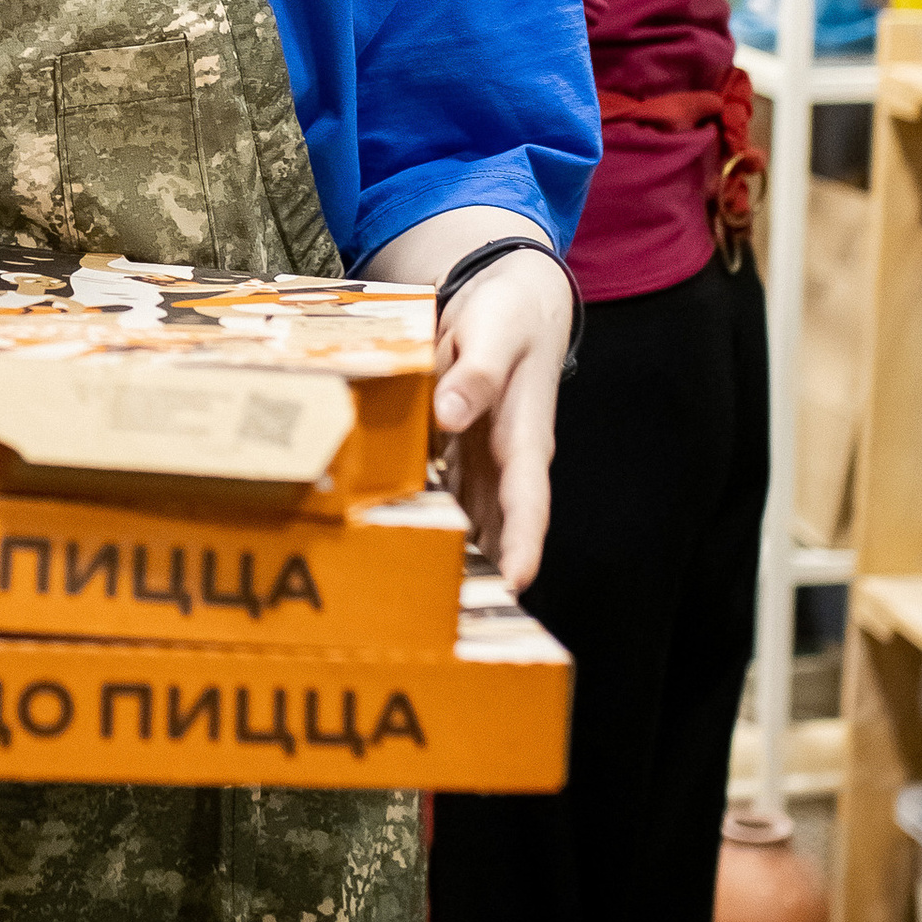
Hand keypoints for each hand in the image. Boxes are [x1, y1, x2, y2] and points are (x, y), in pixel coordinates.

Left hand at [431, 253, 571, 594]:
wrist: (512, 300)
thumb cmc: (511, 315)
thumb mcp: (495, 332)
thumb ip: (475, 374)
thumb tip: (449, 415)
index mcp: (524, 439)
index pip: (529, 504)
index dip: (523, 545)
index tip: (515, 584)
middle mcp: (505, 462)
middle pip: (497, 530)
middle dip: (481, 575)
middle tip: (454, 621)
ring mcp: (480, 462)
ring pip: (469, 522)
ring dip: (451, 558)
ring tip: (419, 602)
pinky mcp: (455, 453)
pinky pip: (440, 495)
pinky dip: (426, 520)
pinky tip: (392, 544)